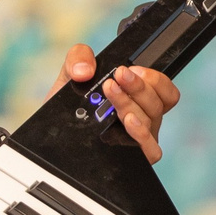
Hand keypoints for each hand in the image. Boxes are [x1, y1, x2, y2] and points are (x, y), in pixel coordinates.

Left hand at [62, 44, 179, 163]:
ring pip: (150, 121)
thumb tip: (85, 69)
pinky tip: (127, 121)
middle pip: (156, 104)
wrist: (50, 134)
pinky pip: (150, 150)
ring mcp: (137, 138)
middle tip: (118, 76)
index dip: (154, 79)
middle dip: (138, 86)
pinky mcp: (131, 156)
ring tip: (112, 93)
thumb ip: (78, 58)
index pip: (165, 91)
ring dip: (131, 103)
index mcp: (138, 99)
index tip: (131, 70)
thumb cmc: (68, 106)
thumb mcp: (71, 74)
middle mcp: (142, 119)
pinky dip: (141, 134)